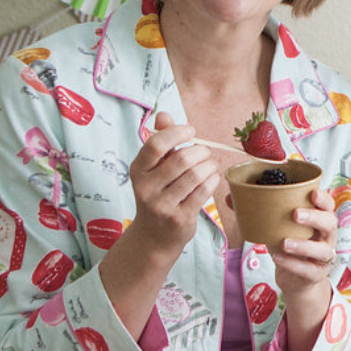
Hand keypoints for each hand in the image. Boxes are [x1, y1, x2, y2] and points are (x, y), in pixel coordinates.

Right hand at [124, 112, 222, 254]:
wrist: (153, 236)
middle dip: (201, 151)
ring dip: (210, 166)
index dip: (178, 133)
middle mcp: (146, 187)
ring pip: (195, 175)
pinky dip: (213, 180)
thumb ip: (160, 141)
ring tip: (210, 165)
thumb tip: (164, 114)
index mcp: (138, 170)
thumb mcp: (152, 169)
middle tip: (206, 153)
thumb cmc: (158, 194)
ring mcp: (162, 204)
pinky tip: (212, 178)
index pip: (156, 144)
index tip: (191, 132)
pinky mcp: (179, 217)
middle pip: (182, 159)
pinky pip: (203, 192)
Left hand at [258, 183, 337, 308]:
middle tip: (295, 214)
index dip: (323, 198)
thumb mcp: (276, 228)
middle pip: (330, 223)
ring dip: (303, 245)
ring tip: (284, 242)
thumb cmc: (289, 247)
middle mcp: (326, 237)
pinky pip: (308, 269)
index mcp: (320, 220)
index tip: (312, 193)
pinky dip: (293, 264)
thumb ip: (257, 213)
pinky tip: (278, 258)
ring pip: (322, 249)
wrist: (295, 279)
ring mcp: (324, 256)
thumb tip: (230, 197)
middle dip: (314, 217)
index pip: (328, 206)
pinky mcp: (316, 274)